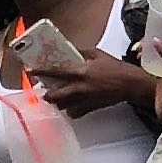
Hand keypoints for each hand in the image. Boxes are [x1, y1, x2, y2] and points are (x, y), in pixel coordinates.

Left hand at [41, 52, 161, 116]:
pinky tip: (71, 106)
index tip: (30, 71)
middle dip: (47, 95)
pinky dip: (71, 111)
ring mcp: (85, 100)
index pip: (55, 72)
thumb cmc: (116, 67)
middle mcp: (80, 87)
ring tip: (57, 98)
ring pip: (63, 106)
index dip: (41, 71)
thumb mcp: (98, 54)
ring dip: (58, 102)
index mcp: (80, 71)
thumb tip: (69, 49)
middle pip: (55, 95)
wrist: (131, 84)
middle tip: (44, 91)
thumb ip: (81, 51)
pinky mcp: (91, 108)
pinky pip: (75, 113)